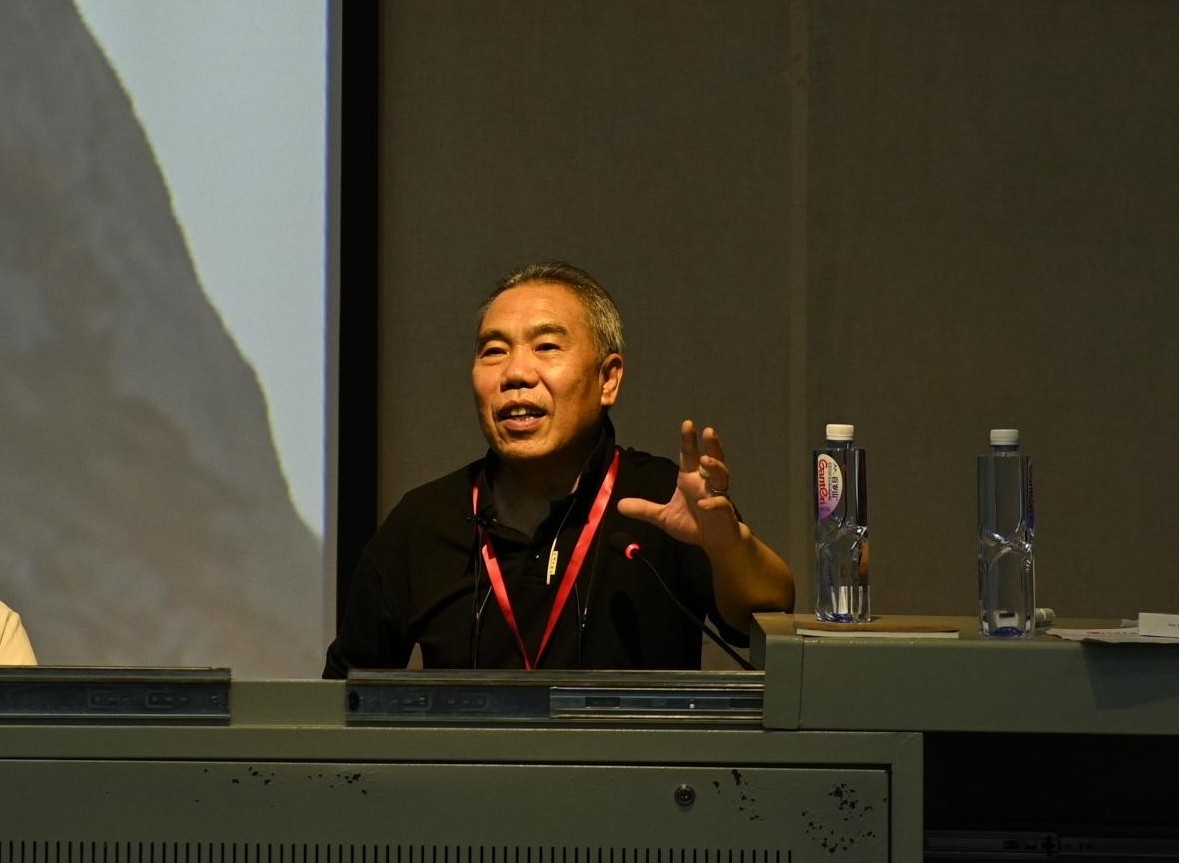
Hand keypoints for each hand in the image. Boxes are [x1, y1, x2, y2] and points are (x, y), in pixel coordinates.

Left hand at [616, 419, 741, 553]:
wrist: (714, 540)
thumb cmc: (692, 523)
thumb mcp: (663, 517)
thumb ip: (644, 509)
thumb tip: (619, 505)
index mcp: (690, 479)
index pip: (689, 455)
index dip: (689, 440)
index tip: (687, 423)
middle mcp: (705, 483)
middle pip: (712, 459)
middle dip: (711, 445)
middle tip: (708, 430)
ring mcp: (717, 495)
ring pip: (721, 476)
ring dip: (715, 467)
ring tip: (705, 460)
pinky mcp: (724, 511)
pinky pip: (721, 504)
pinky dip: (713, 503)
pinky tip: (704, 504)